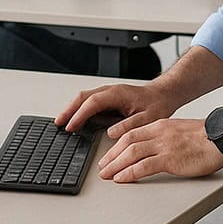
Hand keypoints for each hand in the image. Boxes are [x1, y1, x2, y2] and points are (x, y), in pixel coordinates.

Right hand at [55, 81, 181, 139]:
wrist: (164, 95)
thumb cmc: (157, 105)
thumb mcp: (148, 118)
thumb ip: (130, 125)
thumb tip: (111, 133)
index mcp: (117, 94)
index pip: (92, 102)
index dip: (79, 114)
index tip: (71, 126)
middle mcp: (110, 91)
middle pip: (82, 97)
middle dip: (68, 110)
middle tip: (58, 123)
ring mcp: (108, 93)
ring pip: (84, 98)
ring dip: (71, 109)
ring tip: (62, 123)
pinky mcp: (108, 98)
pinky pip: (89, 101)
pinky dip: (79, 109)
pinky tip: (75, 119)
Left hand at [97, 117, 222, 182]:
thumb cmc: (208, 137)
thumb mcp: (180, 131)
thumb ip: (166, 138)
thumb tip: (156, 149)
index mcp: (160, 126)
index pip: (131, 134)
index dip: (116, 146)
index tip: (109, 155)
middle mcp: (159, 134)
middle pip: (126, 143)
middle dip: (111, 156)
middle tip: (102, 167)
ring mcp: (163, 146)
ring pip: (131, 153)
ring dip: (115, 165)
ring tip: (106, 175)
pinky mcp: (170, 159)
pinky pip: (143, 166)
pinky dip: (129, 172)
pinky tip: (122, 178)